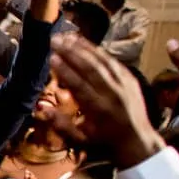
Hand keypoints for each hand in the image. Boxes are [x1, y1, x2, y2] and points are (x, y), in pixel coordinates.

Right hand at [49, 31, 161, 168]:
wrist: (137, 140)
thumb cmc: (104, 141)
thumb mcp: (80, 140)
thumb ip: (60, 124)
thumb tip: (40, 109)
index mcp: (99, 110)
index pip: (80, 85)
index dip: (65, 71)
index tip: (51, 58)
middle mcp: (113, 94)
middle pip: (90, 68)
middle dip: (71, 52)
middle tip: (55, 40)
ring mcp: (124, 84)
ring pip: (102, 61)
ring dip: (84, 47)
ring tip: (67, 37)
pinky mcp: (130, 79)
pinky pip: (113, 61)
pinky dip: (98, 51)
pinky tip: (85, 44)